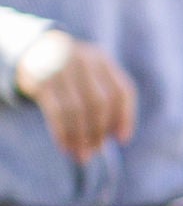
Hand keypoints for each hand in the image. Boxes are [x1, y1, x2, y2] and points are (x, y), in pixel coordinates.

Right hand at [18, 30, 136, 162]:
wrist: (34, 51)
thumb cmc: (72, 75)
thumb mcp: (92, 77)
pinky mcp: (40, 80)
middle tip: (95, 151)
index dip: (125, 118)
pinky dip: (62, 133)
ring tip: (80, 154)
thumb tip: (119, 138)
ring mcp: (60, 68)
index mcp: (102, 60)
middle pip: (99, 103)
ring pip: (77, 109)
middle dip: (99, 132)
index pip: (122, 92)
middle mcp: (82, 61)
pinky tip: (64, 146)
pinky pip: (56, 112)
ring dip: (80, 137)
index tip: (121, 140)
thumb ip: (107, 101)